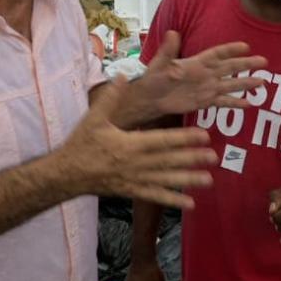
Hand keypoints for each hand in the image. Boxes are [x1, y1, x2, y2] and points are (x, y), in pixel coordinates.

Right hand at [51, 77, 216, 208]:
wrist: (67, 174)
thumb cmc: (81, 144)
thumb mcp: (94, 118)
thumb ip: (110, 98)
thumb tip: (123, 76)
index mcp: (129, 144)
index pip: (162, 141)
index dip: (184, 139)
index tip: (203, 136)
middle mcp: (136, 164)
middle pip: (168, 161)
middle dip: (192, 159)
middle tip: (214, 157)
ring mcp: (135, 180)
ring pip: (166, 180)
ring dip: (187, 180)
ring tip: (209, 180)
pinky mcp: (132, 191)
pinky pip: (155, 196)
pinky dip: (172, 200)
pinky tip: (190, 204)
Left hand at [139, 32, 267, 117]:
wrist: (151, 98)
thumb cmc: (154, 78)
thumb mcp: (160, 63)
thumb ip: (168, 50)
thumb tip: (172, 33)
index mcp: (196, 62)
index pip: (217, 54)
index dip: (230, 50)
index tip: (246, 46)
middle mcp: (206, 74)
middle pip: (230, 68)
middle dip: (246, 65)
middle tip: (264, 62)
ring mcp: (207, 88)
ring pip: (230, 84)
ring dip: (245, 83)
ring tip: (262, 82)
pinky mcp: (205, 101)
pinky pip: (223, 101)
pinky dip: (235, 102)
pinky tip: (248, 104)